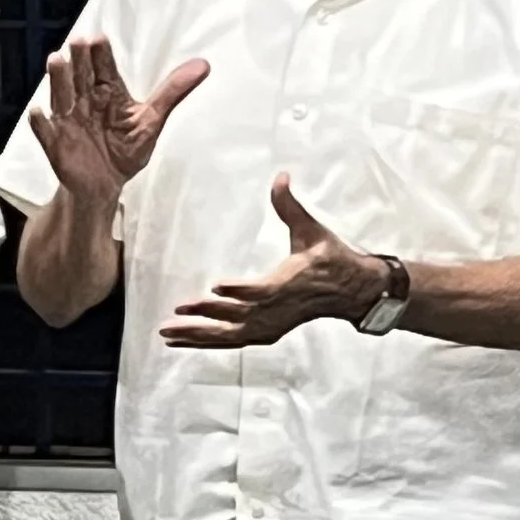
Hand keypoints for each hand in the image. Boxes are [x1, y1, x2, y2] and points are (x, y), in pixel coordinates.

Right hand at [29, 37, 208, 204]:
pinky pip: (45, 132)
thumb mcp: (152, 121)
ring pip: (61, 96)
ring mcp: (68, 121)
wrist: (106, 185)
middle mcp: (85, 100)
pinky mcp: (56, 144)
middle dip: (78, 60)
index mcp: (108, 92)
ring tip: (56, 61)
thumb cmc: (126, 149)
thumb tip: (204, 65)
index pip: (103, 68)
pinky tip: (38, 113)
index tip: (99, 39)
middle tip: (77, 42)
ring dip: (58, 80)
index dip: (100, 54)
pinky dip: (41, 124)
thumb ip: (172, 92)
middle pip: (80, 76)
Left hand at [160, 175, 382, 348]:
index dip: (239, 290)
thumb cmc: (330, 258)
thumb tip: (280, 176)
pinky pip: (233, 342)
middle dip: (204, 318)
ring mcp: (272, 325)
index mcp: (288, 284)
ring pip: (230, 336)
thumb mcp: (312, 230)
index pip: (261, 290)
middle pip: (236, 319)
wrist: (352, 291)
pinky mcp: (268, 332)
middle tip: (175, 313)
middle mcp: (277, 310)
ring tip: (167, 333)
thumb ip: (290, 206)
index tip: (215, 286)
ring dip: (198, 335)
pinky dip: (208, 343)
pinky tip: (183, 341)